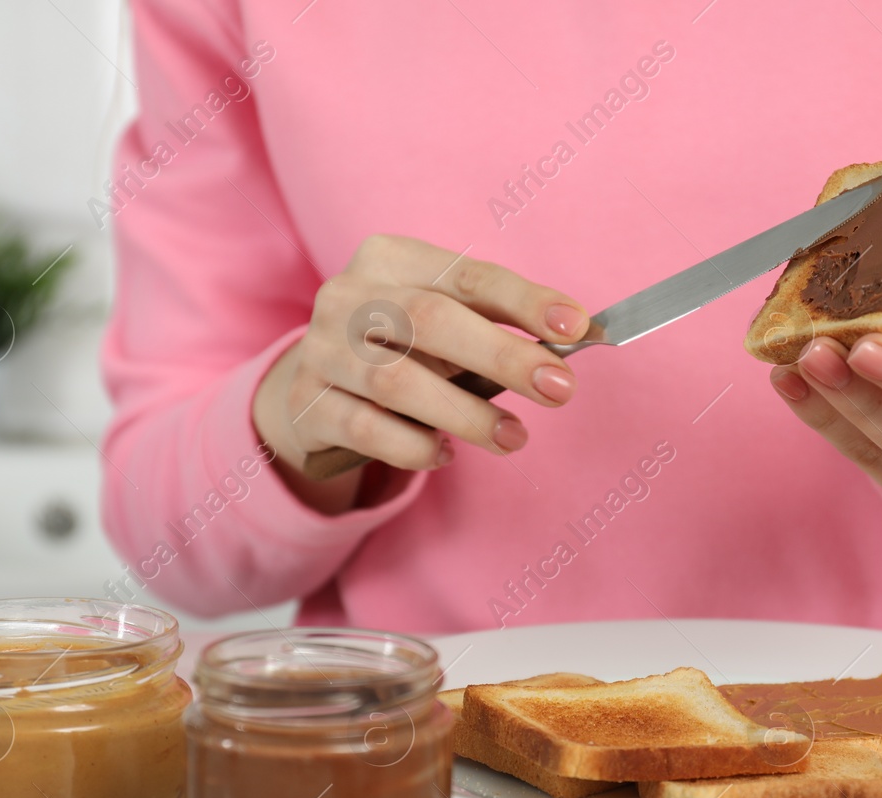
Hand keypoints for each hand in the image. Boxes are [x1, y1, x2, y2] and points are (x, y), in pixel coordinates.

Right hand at [254, 235, 588, 483]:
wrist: (311, 390)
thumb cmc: (400, 351)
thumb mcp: (444, 325)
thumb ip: (497, 326)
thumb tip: (571, 342)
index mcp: (389, 259)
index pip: (467, 275)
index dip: (524, 300)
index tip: (577, 327)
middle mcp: (347, 295)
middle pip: (431, 320)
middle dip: (503, 356)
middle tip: (559, 389)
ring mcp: (320, 349)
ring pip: (397, 381)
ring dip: (466, 414)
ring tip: (514, 438)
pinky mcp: (304, 403)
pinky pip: (366, 428)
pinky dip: (412, 446)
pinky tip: (445, 454)